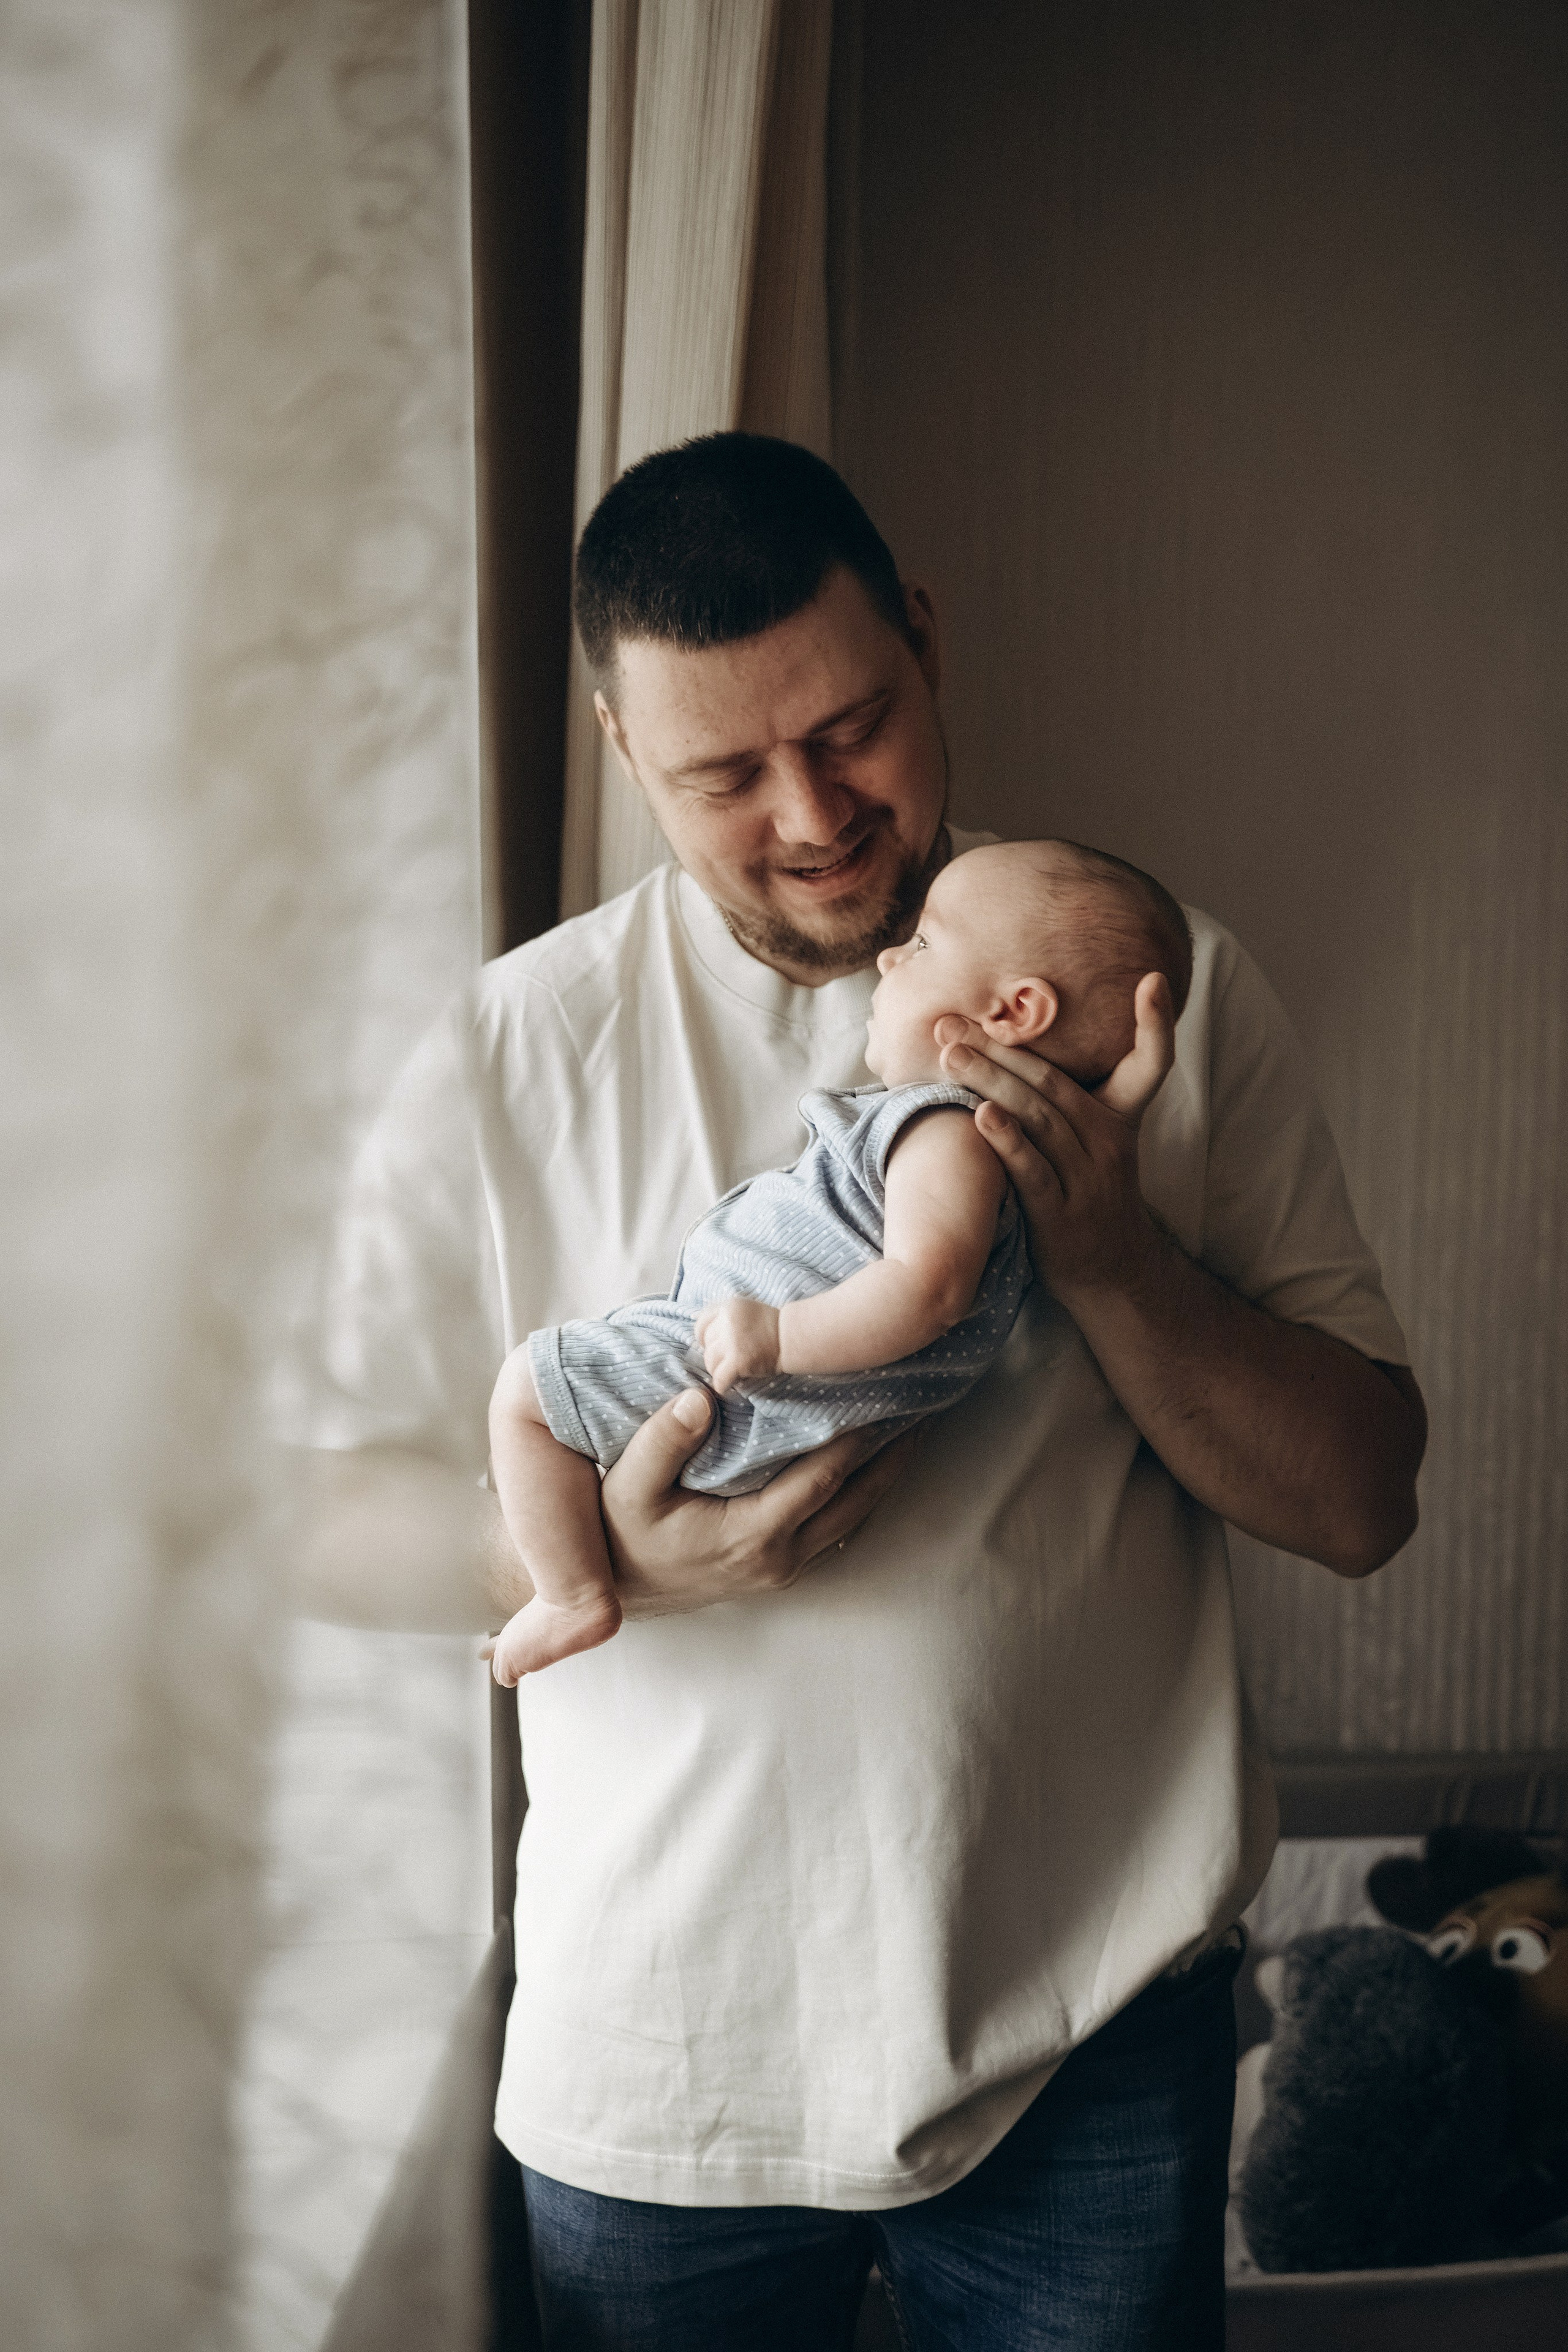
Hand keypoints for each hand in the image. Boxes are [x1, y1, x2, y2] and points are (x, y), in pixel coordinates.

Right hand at [600, 1388, 918, 1615]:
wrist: (612, 1591)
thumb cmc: (620, 1535)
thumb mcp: (628, 1488)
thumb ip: (662, 1442)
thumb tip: (701, 1397)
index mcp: (751, 1535)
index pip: (822, 1477)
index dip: (858, 1436)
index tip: (884, 1392)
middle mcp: (779, 1556)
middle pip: (856, 1498)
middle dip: (893, 1453)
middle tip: (925, 1405)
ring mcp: (784, 1566)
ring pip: (853, 1515)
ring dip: (885, 1473)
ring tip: (914, 1427)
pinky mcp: (780, 1565)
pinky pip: (836, 1525)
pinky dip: (860, 1491)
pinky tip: (874, 1462)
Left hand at [694, 1295, 781, 1391]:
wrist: (792, 1337)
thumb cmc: (772, 1327)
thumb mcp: (746, 1311)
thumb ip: (726, 1318)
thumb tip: (704, 1337)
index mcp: (728, 1307)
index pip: (701, 1323)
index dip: (704, 1337)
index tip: (712, 1345)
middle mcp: (727, 1321)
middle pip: (706, 1345)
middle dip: (715, 1355)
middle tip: (729, 1360)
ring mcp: (731, 1341)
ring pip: (710, 1362)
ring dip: (719, 1370)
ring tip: (732, 1371)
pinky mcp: (737, 1361)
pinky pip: (719, 1379)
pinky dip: (722, 1385)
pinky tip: (729, 1385)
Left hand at [934, 972, 1175, 1303]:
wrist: (1112, 1274)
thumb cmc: (1088, 1193)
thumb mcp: (1095, 1142)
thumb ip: (1064, 1097)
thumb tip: (1011, 1045)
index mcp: (1121, 1118)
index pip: (1152, 1063)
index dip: (1157, 1023)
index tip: (1152, 978)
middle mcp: (1109, 1142)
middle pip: (1054, 1083)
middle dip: (1000, 1047)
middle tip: (950, 1019)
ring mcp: (1089, 1179)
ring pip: (1040, 1119)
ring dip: (991, 1081)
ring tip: (951, 1052)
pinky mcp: (1063, 1215)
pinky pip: (1034, 1171)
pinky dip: (1009, 1141)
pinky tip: (981, 1114)